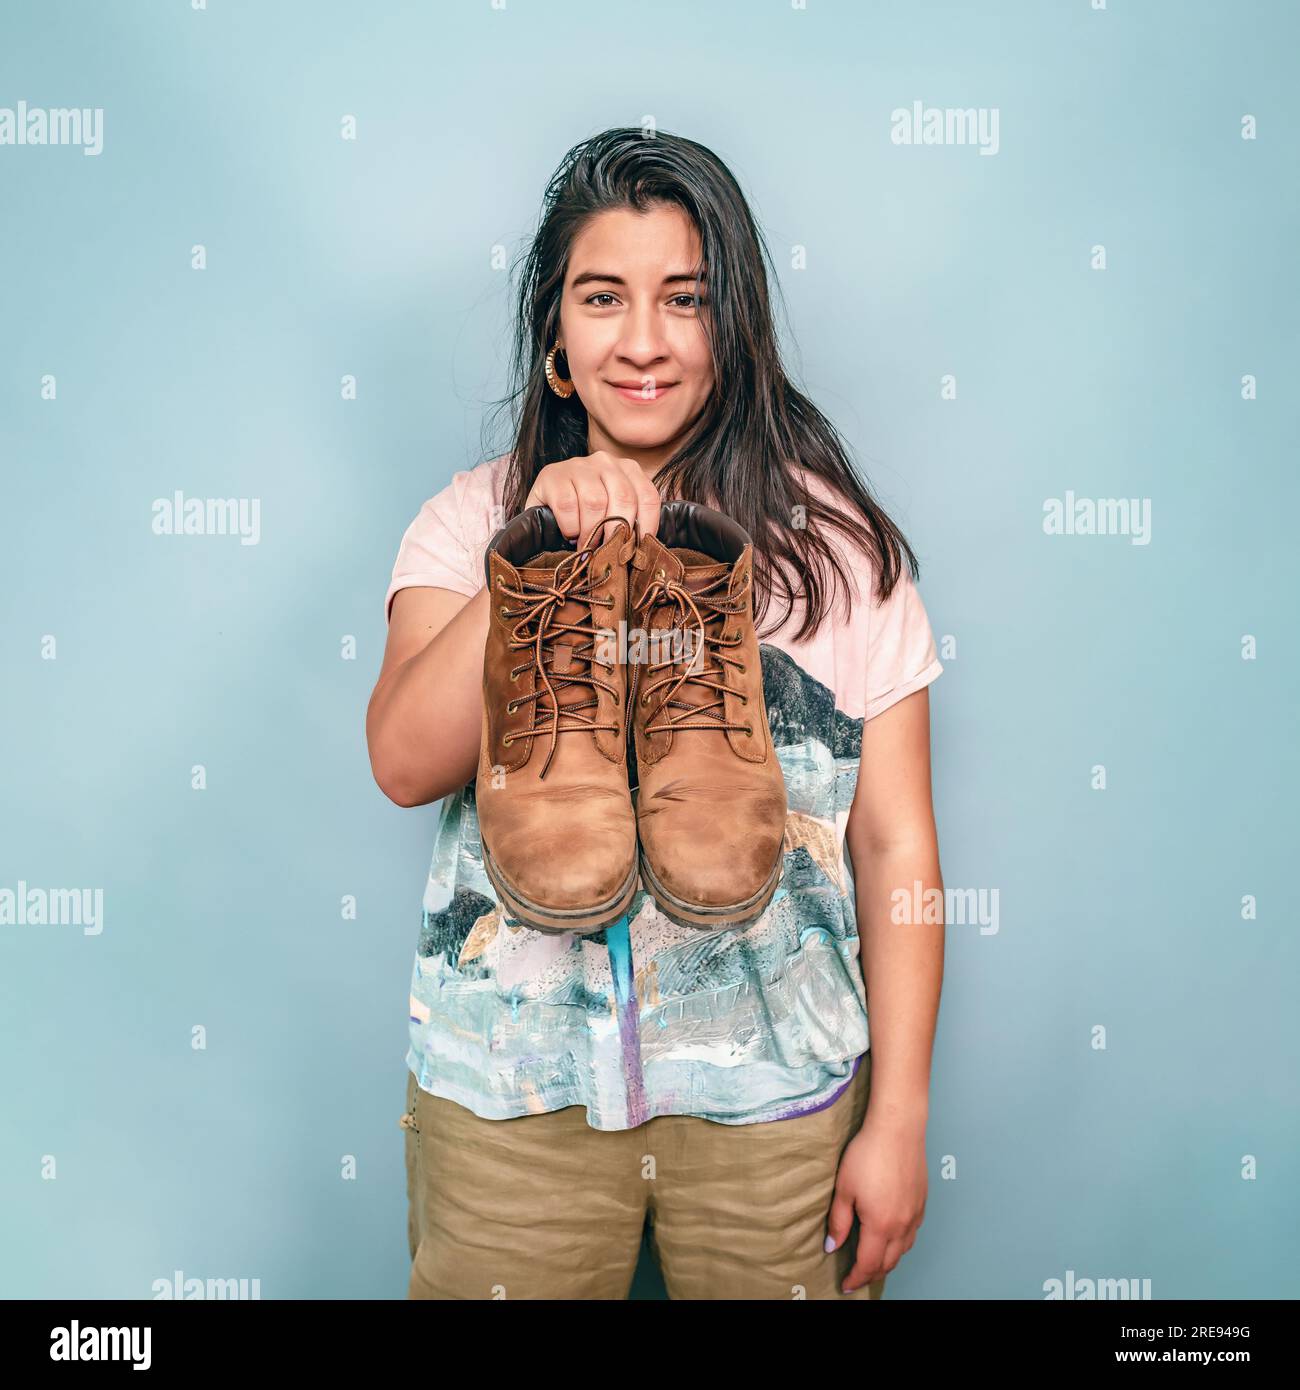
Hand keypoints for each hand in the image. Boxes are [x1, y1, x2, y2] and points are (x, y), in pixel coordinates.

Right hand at [524, 450, 660, 548]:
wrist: (543, 504)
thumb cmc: (583, 512)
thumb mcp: (611, 511)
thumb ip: (630, 519)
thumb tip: (646, 550)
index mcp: (627, 469)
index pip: (648, 496)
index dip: (647, 526)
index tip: (638, 549)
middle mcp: (605, 461)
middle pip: (624, 498)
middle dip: (617, 532)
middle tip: (609, 553)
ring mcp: (578, 465)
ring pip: (595, 502)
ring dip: (592, 532)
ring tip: (587, 547)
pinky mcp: (552, 475)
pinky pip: (568, 505)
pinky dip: (571, 527)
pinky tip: (569, 533)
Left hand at [825, 1111, 927, 1292]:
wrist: (897, 1128)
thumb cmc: (868, 1153)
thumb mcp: (844, 1188)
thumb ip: (838, 1221)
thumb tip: (832, 1246)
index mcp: (880, 1225)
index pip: (868, 1264)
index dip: (856, 1278)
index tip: (846, 1284)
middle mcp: (902, 1225)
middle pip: (888, 1263)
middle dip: (872, 1274)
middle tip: (858, 1276)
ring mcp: (915, 1215)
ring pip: (903, 1250)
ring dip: (888, 1261)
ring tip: (873, 1261)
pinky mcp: (922, 1202)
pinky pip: (912, 1234)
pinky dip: (901, 1244)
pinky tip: (892, 1237)